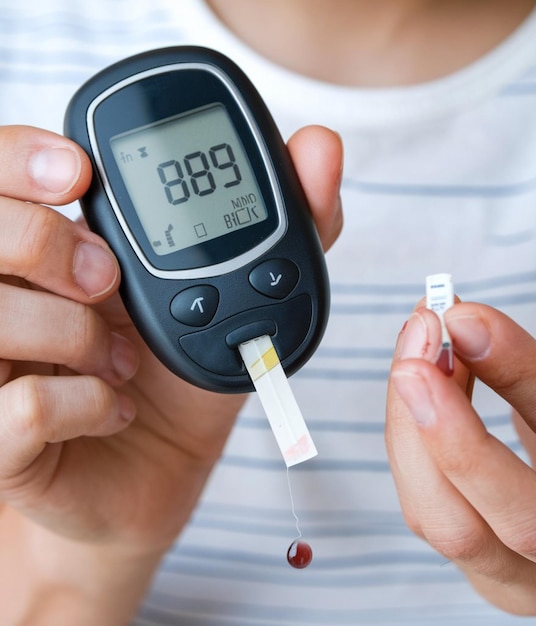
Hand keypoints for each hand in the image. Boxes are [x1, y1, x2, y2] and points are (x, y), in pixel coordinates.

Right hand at [0, 124, 342, 621]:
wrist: (167, 465)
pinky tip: (116, 408)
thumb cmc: (189, 372)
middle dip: (48, 242)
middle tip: (108, 278)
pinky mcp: (1, 439)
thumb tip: (321, 147)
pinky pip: (20, 406)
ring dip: (77, 334)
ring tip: (123, 362)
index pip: (2, 167)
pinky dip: (86, 404)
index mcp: (56, 245)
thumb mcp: (246, 291)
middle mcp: (11, 290)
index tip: (78, 174)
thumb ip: (289, 221)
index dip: (23, 157)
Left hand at [386, 302, 535, 622]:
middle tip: (417, 346)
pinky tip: (411, 395)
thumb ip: (533, 373)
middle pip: (523, 518)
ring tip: (410, 359)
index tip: (463, 318)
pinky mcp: (486, 581)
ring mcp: (535, 588)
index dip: (519, 371)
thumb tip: (457, 324)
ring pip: (450, 525)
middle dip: (448, 425)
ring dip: (410, 429)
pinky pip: (427, 514)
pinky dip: (408, 446)